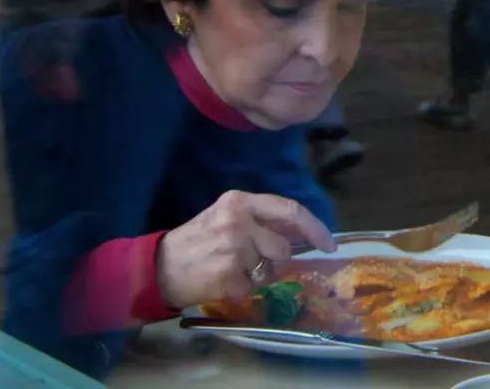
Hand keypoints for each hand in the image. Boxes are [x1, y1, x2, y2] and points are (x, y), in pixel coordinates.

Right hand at [155, 190, 335, 307]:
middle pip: (283, 247)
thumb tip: (301, 234)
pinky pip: (254, 286)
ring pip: (271, 269)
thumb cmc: (198, 241)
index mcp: (239, 201)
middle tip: (256, 263)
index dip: (315, 228)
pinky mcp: (229, 274)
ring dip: (259, 275)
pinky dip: (244, 288)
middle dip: (276, 260)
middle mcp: (238, 220)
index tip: (329, 244)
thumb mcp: (226, 218)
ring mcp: (234, 248)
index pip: (290, 210)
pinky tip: (224, 280)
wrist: (160, 266)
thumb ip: (261, 221)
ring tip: (234, 269)